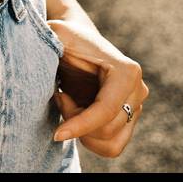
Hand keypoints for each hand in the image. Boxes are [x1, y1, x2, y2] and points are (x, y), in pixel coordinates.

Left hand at [44, 13, 148, 158]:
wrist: (77, 43)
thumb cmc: (65, 39)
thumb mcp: (56, 35)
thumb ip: (50, 39)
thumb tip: (45, 47)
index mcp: (126, 71)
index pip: (106, 111)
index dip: (80, 125)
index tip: (56, 134)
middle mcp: (138, 90)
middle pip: (106, 129)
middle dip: (76, 121)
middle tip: (59, 97)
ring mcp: (137, 106)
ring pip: (110, 142)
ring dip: (84, 132)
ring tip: (68, 104)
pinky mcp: (130, 118)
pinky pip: (112, 146)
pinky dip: (91, 138)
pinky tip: (77, 115)